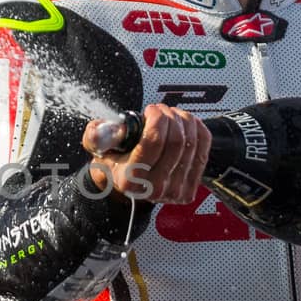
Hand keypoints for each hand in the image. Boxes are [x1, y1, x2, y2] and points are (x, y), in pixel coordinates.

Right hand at [82, 103, 210, 203]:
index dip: (156, 118)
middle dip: (170, 116)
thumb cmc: (113, 162)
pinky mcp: (190, 188)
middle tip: (161, 110)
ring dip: (184, 120)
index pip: (153, 142)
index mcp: (130, 179)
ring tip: (171, 116)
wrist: (125, 184)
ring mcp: (175, 191)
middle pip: (176, 141)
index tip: (151, 110)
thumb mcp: (97, 147)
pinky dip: (197, 130)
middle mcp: (154, 189)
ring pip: (191, 143)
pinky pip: (203, 149)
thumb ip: (96, 135)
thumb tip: (109, 130)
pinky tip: (185, 124)